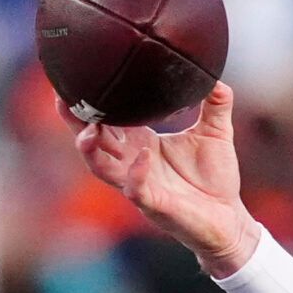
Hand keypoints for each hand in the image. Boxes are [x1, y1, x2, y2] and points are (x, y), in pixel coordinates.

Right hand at [67, 82, 261, 277]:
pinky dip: (136, 173)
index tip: (75, 76)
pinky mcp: (154, 205)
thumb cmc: (215, 178)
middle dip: (75, 121)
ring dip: (90, 150)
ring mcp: (139, 184)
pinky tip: (144, 154)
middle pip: (91, 140)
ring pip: (101, 167)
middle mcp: (131, 162)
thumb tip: (217, 75)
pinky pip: (135, 190)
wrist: (229, 218)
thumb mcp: (216, 133)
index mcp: (140, 142)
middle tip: (63, 98)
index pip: (106, 119)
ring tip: (88, 130)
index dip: (88, 102)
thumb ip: (215, 104)